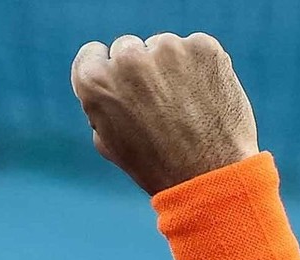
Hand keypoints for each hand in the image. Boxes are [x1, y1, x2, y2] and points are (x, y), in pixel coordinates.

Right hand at [70, 33, 259, 194]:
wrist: (209, 173)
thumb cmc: (154, 164)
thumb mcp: (109, 141)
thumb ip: (102, 104)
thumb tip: (112, 83)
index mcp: (95, 81)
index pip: (90, 55)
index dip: (105, 71)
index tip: (119, 84)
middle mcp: (128, 58)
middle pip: (126, 48)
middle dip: (137, 69)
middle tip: (155, 102)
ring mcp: (167, 48)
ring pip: (163, 47)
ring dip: (169, 67)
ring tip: (183, 104)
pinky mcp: (202, 46)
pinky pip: (194, 49)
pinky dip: (198, 66)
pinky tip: (203, 96)